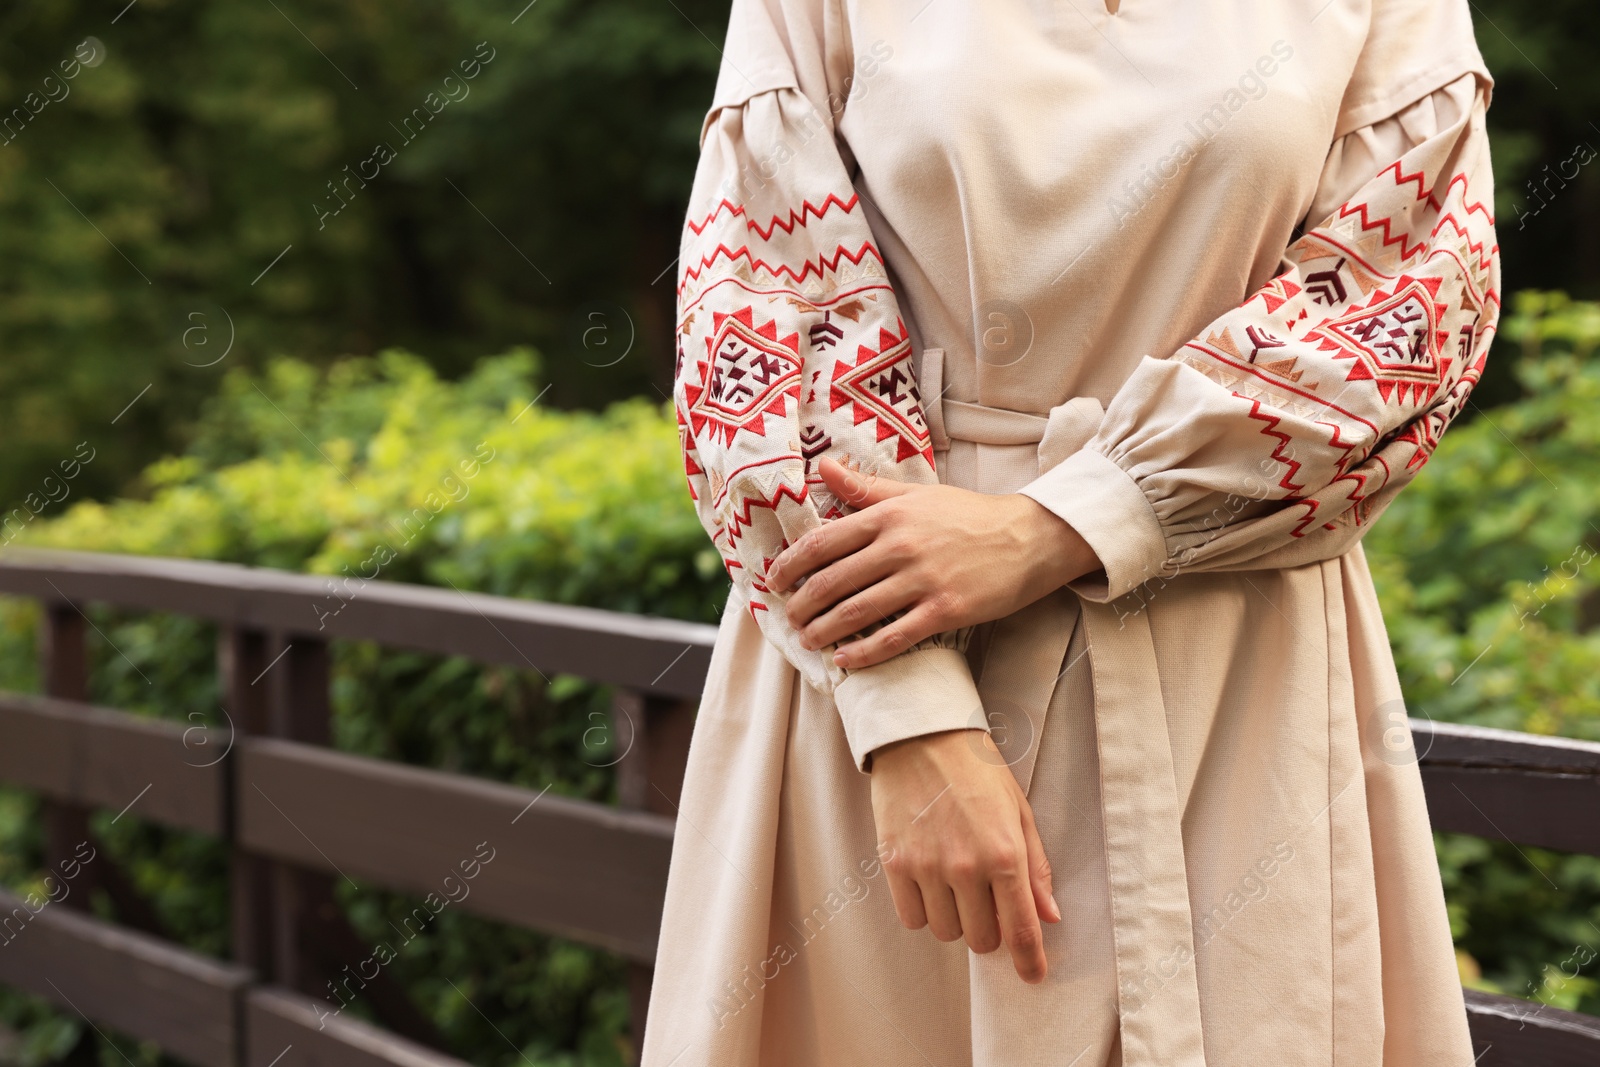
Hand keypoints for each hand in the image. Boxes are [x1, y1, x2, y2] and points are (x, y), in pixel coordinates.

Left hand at [765, 456, 1099, 668]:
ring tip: (808, 640)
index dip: (791, 565)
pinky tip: (846, 660)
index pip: (823, 542)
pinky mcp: (945, 611)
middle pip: (832, 581)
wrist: (1029, 538)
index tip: (775, 581)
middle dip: (802, 604)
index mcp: (889, 516)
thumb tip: (825, 468)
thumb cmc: (969, 516)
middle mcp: (900, 546)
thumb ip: (868, 488)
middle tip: (789, 617)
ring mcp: (923, 580)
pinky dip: (863, 653)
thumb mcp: (916, 494)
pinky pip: (894, 637)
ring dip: (824, 631)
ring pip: (856, 612)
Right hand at [871, 728, 1059, 981]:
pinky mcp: (895, 863)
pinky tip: (929, 883)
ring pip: (945, 932)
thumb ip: (1036, 867)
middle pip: (981, 939)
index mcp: (1004, 853)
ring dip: (955, 918)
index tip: (1033, 976)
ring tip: (954, 884)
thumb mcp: (1019, 811)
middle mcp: (966, 866)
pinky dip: (923, 910)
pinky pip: (911, 918)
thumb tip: (1049, 915)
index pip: (1021, 928)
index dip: (1029, 960)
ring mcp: (927, 867)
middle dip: (989, 928)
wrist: (922, 737)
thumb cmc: (976, 769)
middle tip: (986, 899)